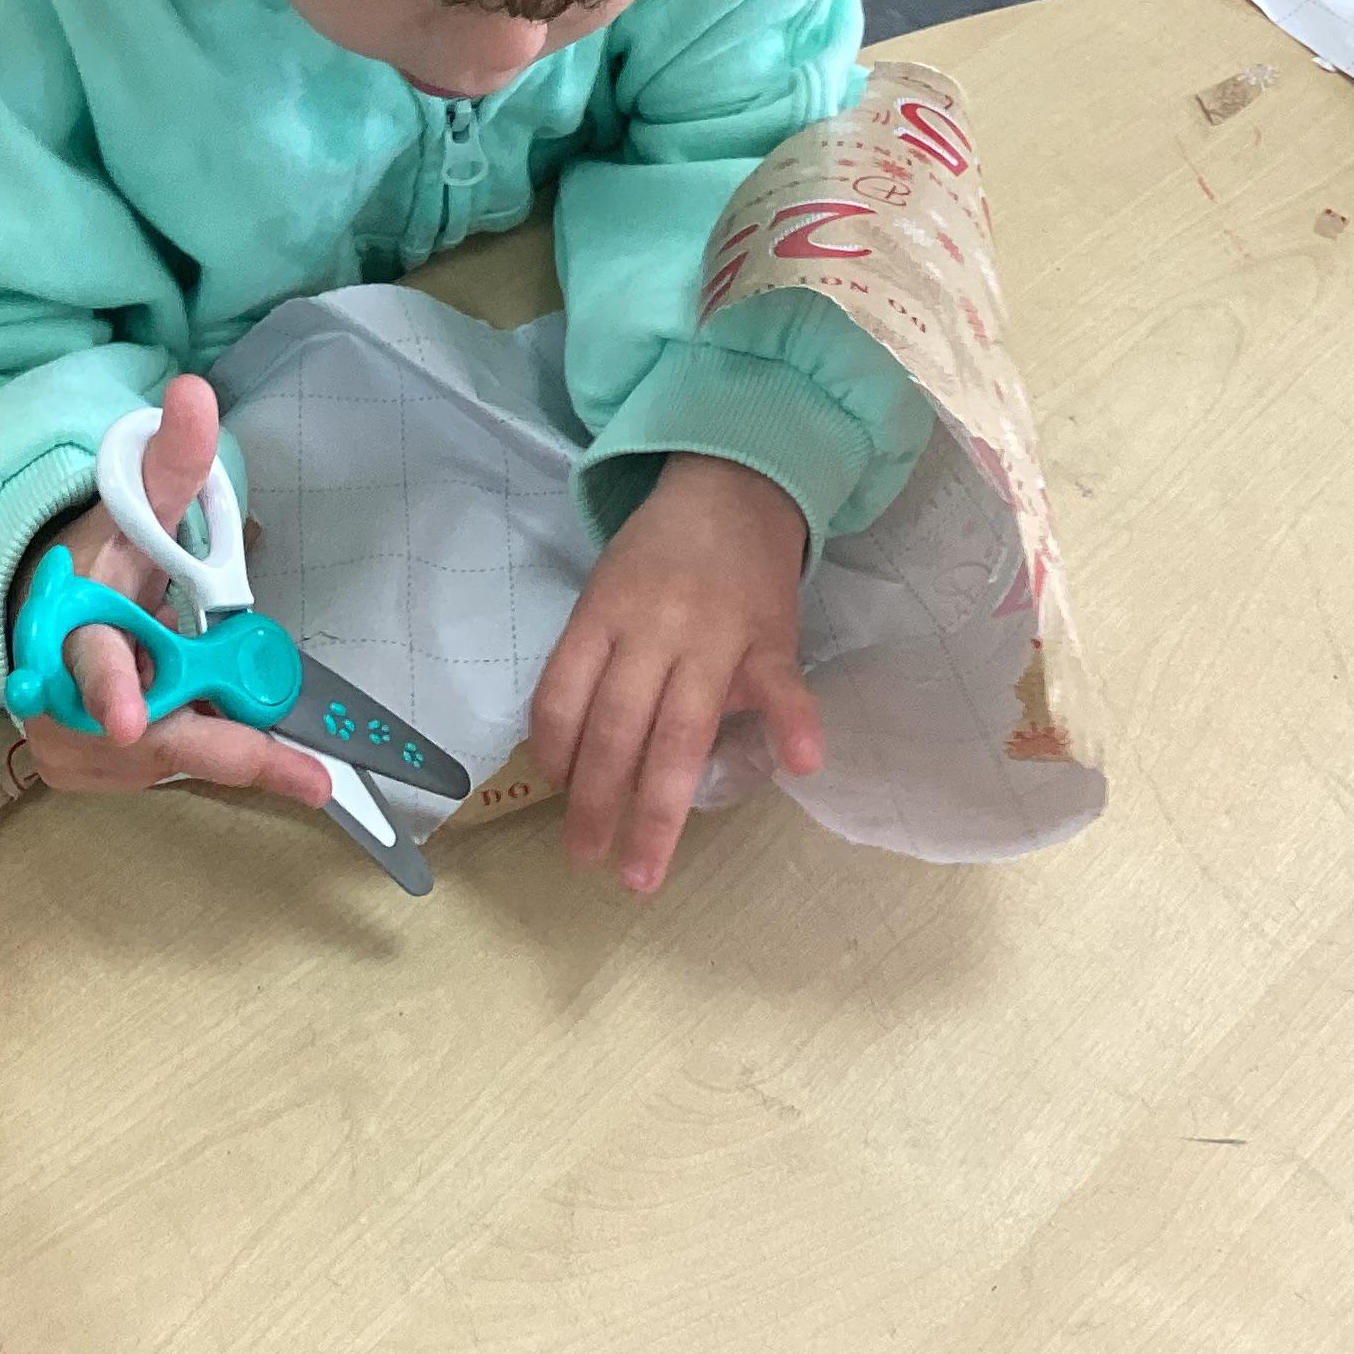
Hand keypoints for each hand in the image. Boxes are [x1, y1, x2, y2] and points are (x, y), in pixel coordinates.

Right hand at [10, 376, 333, 810]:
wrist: (46, 617)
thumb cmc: (99, 560)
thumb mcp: (136, 507)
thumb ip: (173, 459)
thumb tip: (195, 392)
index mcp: (67, 626)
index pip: (88, 660)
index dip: (111, 690)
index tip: (127, 720)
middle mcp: (58, 698)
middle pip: (147, 738)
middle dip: (228, 750)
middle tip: (307, 776)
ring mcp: (69, 747)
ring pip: (170, 759)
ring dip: (224, 738)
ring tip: (260, 717)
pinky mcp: (85, 777)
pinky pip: (167, 771)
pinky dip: (206, 750)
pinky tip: (220, 724)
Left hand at [530, 452, 821, 896]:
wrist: (731, 483)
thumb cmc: (659, 552)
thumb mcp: (607, 587)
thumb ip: (595, 657)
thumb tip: (568, 748)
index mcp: (602, 614)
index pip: (563, 693)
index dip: (553, 751)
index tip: (556, 793)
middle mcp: (652, 629)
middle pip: (617, 727)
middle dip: (597, 803)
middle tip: (587, 860)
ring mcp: (713, 634)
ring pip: (682, 729)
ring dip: (659, 808)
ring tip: (643, 871)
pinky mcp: (769, 635)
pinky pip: (781, 683)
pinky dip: (794, 721)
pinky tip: (800, 764)